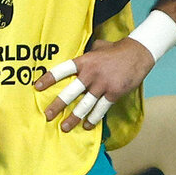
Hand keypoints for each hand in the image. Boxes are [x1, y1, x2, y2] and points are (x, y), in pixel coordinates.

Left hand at [34, 38, 153, 132]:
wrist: (138, 54)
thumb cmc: (116, 49)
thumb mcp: (97, 47)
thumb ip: (86, 55)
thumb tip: (79, 60)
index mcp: (84, 61)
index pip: (62, 71)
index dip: (49, 79)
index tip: (37, 87)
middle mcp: (90, 74)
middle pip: (70, 92)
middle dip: (58, 105)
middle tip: (48, 116)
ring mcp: (102, 85)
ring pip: (85, 105)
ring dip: (74, 117)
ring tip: (65, 127)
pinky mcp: (114, 93)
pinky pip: (101, 109)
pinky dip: (94, 118)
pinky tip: (87, 126)